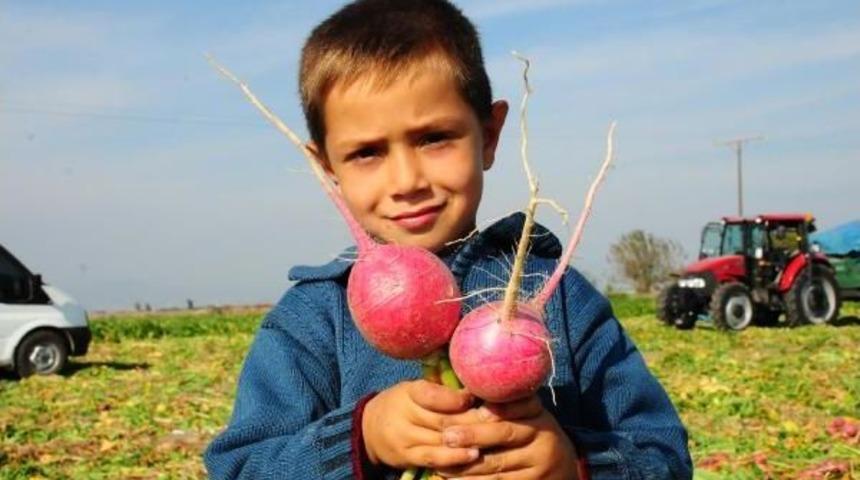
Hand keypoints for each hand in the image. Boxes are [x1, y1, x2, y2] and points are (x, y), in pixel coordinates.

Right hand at [362, 380, 481, 469]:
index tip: (478, 397)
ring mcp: (404, 438)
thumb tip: (476, 383)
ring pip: (441, 440)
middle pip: (443, 420)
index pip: (433, 395)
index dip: (457, 398)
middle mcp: (404, 415)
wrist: (370, 428)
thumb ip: (441, 389)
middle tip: (497, 420)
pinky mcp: (406, 457)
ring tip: (492, 439)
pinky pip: (433, 459)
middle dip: (471, 420)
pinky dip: (454, 458)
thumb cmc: (403, 403)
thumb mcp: (415, 389)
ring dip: (468, 440)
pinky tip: (473, 456)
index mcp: (408, 392)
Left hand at [435, 396, 579, 478]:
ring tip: (443, 460)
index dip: (499, 408)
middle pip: (506, 433)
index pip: (521, 405)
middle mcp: (543, 437)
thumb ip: (504, 402)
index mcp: (538, 414)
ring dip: (467, 464)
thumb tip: (468, 391)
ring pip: (498, 464)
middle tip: (447, 436)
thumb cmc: (529, 431)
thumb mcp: (526, 413)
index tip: (477, 410)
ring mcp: (539, 465)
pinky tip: (455, 479)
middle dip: (474, 435)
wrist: (560, 466)